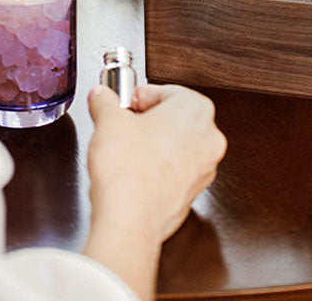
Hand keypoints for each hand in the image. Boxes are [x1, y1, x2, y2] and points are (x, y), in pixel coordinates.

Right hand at [85, 83, 226, 299]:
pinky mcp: (192, 194)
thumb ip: (105, 101)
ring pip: (175, 147)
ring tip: (126, 151)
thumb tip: (102, 97)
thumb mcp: (108, 120)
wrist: (129, 220)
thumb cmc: (129, 170)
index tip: (123, 105)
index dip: (138, 97)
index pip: (165, 91)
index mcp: (197, 110)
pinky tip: (134, 172)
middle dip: (146, 121)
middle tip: (122, 126)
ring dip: (152, 146)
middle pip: (173, 119)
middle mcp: (208, 139)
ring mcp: (204, 169)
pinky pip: (174, 173)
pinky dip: (157, 170)